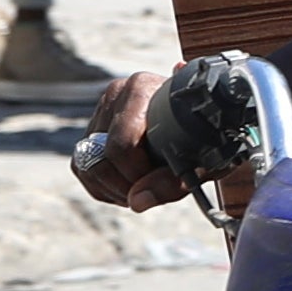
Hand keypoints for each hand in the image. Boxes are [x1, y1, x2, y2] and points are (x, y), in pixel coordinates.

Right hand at [77, 52, 279, 218]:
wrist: (207, 116)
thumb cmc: (209, 134)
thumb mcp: (202, 159)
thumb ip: (170, 181)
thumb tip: (137, 202)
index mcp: (142, 88)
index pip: (123, 142)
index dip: (138, 174)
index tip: (161, 182)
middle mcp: (115, 94)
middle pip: (101, 156)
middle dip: (126, 184)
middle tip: (154, 189)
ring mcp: (101, 111)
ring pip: (87, 165)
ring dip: (114, 189)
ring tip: (144, 189)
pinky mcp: (92, 130)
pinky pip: (82, 169)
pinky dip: (104, 187)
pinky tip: (131, 185)